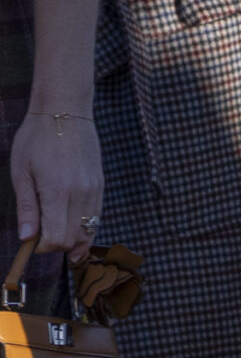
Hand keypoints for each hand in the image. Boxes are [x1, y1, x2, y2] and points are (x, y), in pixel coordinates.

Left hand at [9, 112, 102, 255]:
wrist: (65, 110)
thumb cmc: (36, 138)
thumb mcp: (22, 172)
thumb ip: (27, 208)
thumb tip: (26, 238)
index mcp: (57, 192)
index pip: (57, 238)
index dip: (43, 247)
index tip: (31, 241)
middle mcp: (80, 194)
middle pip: (73, 239)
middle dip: (56, 245)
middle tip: (40, 236)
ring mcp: (94, 189)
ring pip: (88, 231)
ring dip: (72, 239)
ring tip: (55, 233)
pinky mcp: (100, 185)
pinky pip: (95, 216)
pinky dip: (84, 227)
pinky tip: (70, 225)